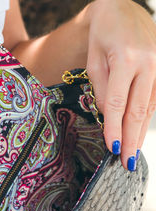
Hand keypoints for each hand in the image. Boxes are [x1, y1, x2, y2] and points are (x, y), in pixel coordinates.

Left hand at [87, 0, 155, 170]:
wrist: (123, 9)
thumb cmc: (103, 34)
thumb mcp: (94, 60)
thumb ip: (101, 89)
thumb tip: (108, 116)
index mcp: (126, 59)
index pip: (118, 103)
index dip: (114, 129)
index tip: (113, 149)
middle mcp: (148, 63)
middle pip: (138, 110)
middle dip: (132, 139)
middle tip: (128, 162)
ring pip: (149, 108)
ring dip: (140, 132)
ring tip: (133, 152)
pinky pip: (154, 99)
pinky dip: (145, 118)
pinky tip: (139, 131)